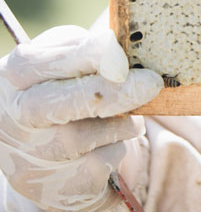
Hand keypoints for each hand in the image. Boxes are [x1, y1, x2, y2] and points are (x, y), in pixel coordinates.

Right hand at [0, 26, 161, 210]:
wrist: (43, 150)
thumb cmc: (61, 87)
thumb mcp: (67, 59)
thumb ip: (89, 50)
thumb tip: (122, 53)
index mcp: (14, 76)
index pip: (37, 63)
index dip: (82, 57)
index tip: (121, 60)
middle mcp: (12, 118)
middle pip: (59, 104)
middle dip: (112, 92)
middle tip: (151, 83)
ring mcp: (29, 156)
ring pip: (84, 137)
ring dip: (120, 123)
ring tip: (126, 115)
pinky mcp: (53, 187)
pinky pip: (98, 164)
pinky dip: (116, 148)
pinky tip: (110, 142)